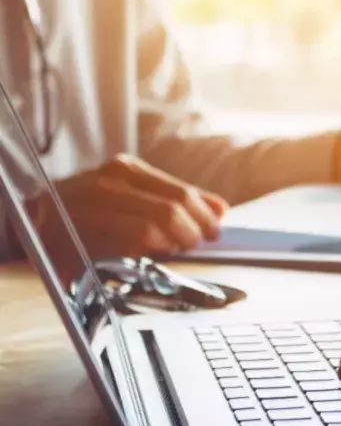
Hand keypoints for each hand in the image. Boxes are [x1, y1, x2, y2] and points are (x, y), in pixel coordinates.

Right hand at [11, 155, 227, 273]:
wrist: (35, 221)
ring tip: (178, 248)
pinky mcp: (79, 238)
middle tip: (199, 242)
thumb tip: (219, 209)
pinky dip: (147, 253)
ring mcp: (91, 210)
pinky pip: (125, 247)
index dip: (204, 212)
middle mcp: (107, 185)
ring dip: (174, 243)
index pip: (179, 191)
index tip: (215, 227)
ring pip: (151, 228)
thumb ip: (173, 199)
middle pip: (170, 210)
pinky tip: (151, 255)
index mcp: (124, 171)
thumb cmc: (90, 210)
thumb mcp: (131, 195)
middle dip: (194, 230)